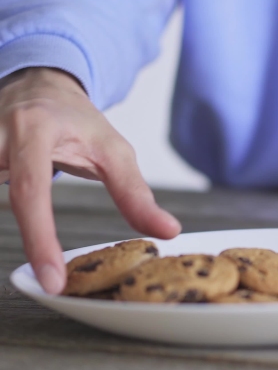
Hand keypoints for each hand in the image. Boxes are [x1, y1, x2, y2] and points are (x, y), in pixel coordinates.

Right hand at [0, 67, 180, 293]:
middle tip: (47, 282)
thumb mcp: (113, 151)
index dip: (39, 238)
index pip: (31, 190)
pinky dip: (1, 214)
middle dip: (21, 237)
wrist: (40, 87)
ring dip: (7, 225)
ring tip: (35, 261)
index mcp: (35, 130)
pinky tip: (18, 233)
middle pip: (0, 192)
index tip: (52, 279)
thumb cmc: (78, 122)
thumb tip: (168, 231)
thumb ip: (135, 194)